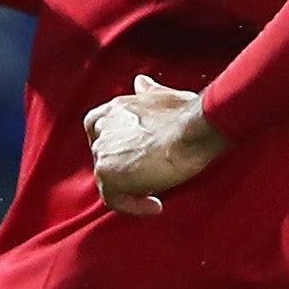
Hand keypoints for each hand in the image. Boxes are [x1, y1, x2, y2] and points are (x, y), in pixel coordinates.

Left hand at [88, 79, 224, 213]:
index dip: (115, 146)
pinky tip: (155, 205)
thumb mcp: (163, 96)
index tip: (135, 157)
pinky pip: (114, 200)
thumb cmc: (186, 114)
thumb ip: (148, 92)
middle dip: (125, 169)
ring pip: (108, 180)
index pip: (97, 129)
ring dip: (131, 189)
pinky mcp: (108, 173)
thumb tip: (140, 82)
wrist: (191, 130)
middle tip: (153, 177)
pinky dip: (133, 206)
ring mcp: (102, 151)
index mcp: (113, 109)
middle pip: (104, 157)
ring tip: (157, 193)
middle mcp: (102, 128)